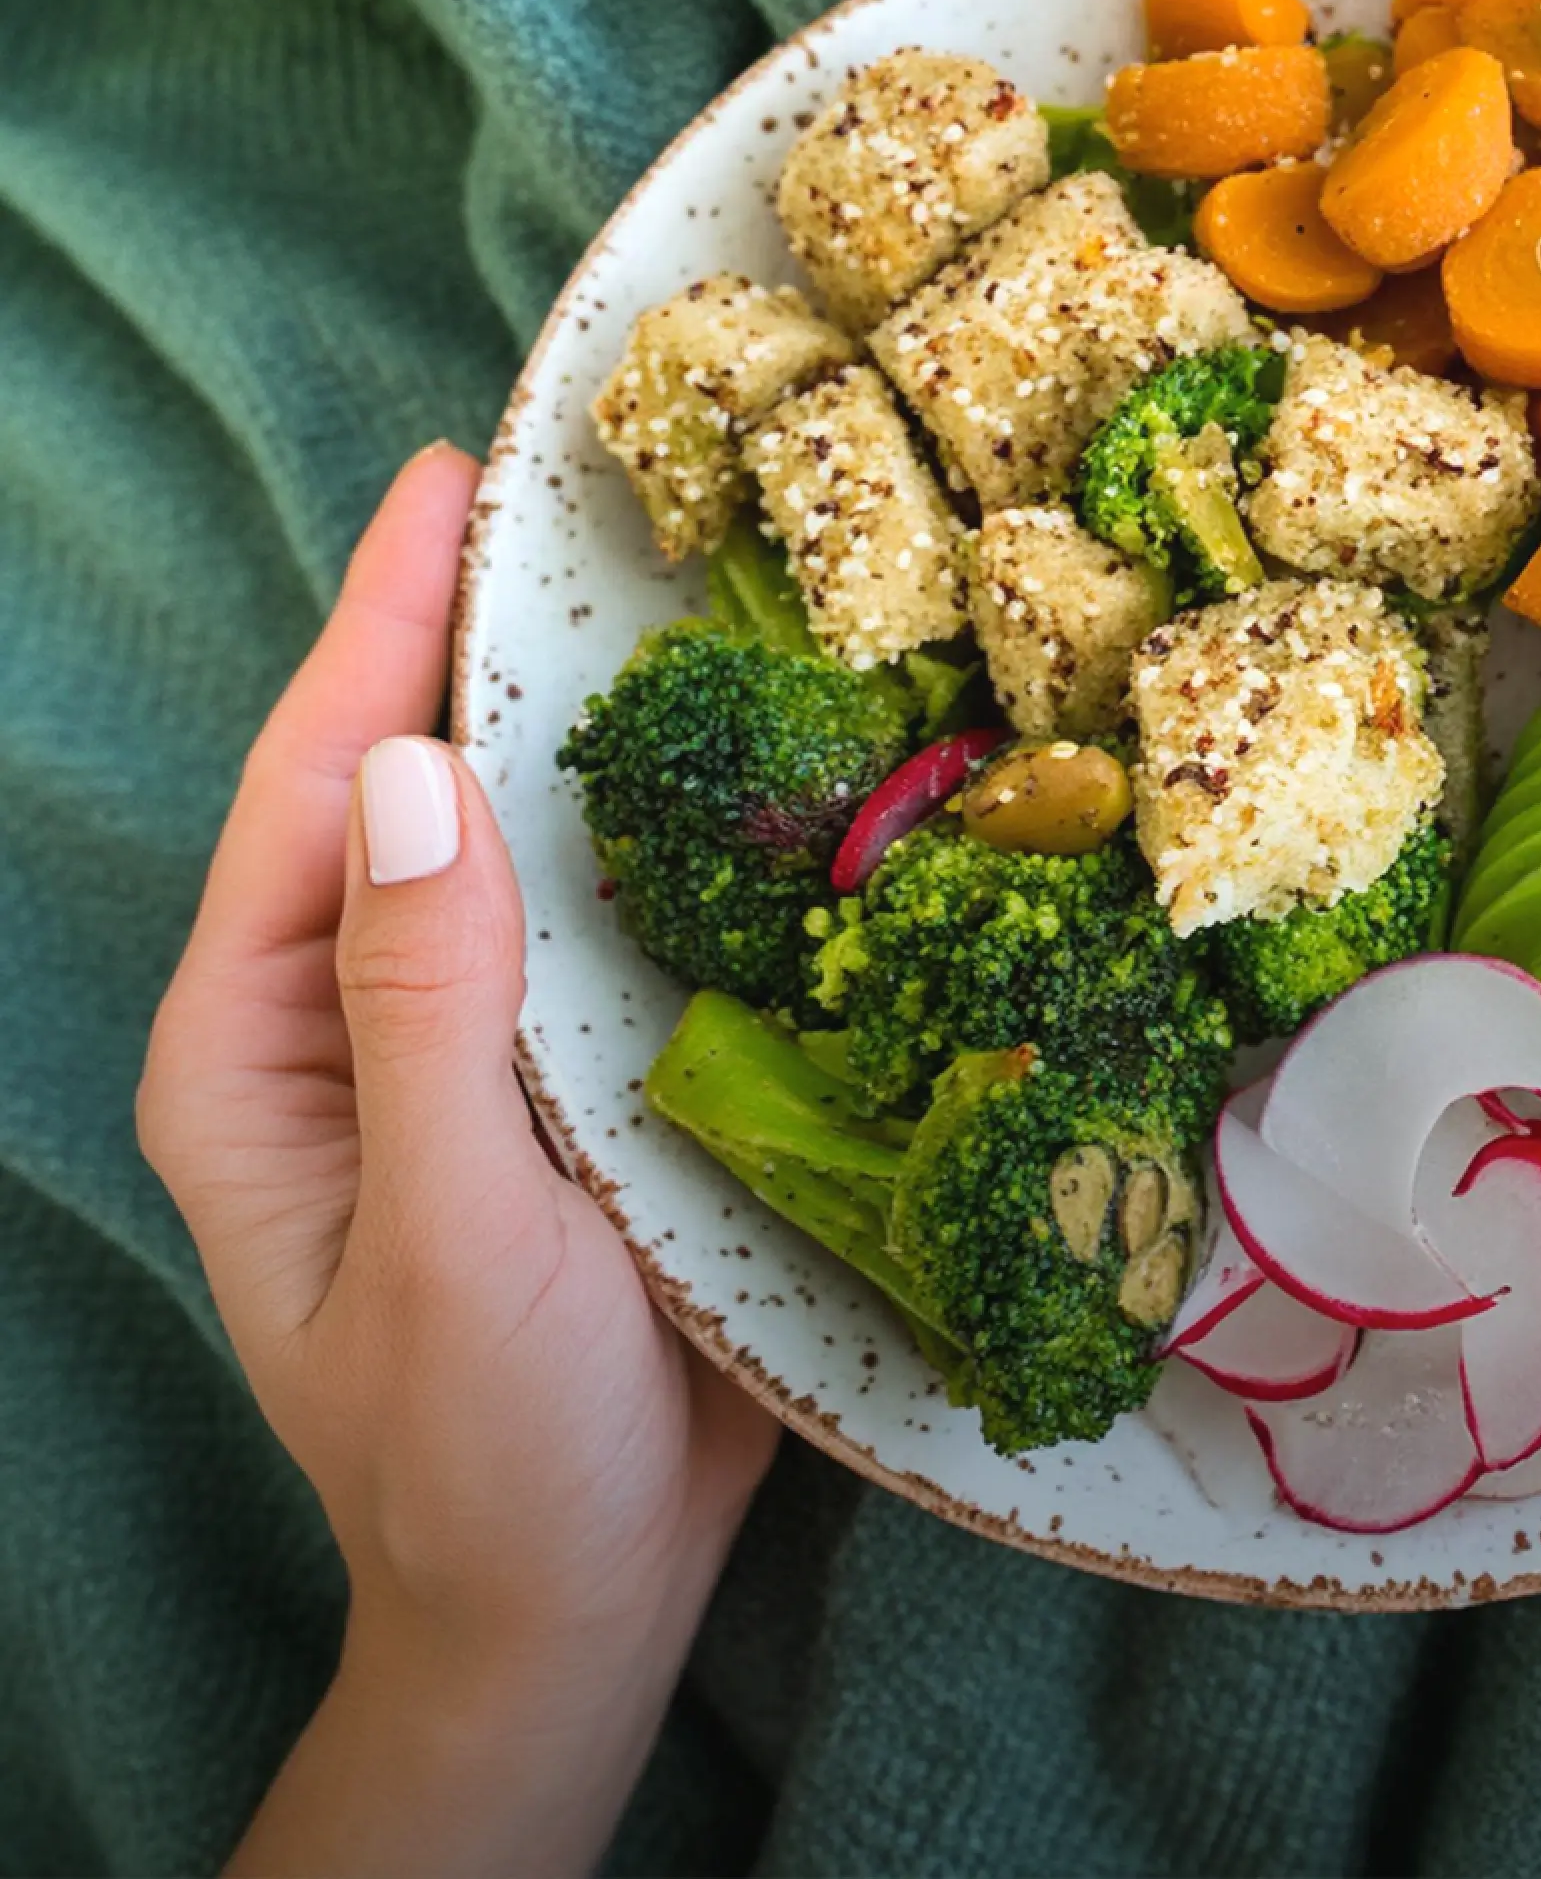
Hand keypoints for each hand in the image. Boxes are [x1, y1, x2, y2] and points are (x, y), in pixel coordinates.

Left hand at [138, 444, 778, 1876]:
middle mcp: (352, 1022)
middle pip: (406, 788)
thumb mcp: (446, 1236)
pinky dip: (658, 826)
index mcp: (263, 1049)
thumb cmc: (485, 1451)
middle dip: (469, 634)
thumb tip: (425, 769)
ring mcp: (468, 1047)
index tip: (447, 478)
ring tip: (661, 577)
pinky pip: (606, 920)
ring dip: (574, 714)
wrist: (581, 1601)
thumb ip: (426, 1011)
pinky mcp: (576, 1082)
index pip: (316, 792)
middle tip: (569, 483)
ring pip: (511, 844)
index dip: (378, 625)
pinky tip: (738, 757)